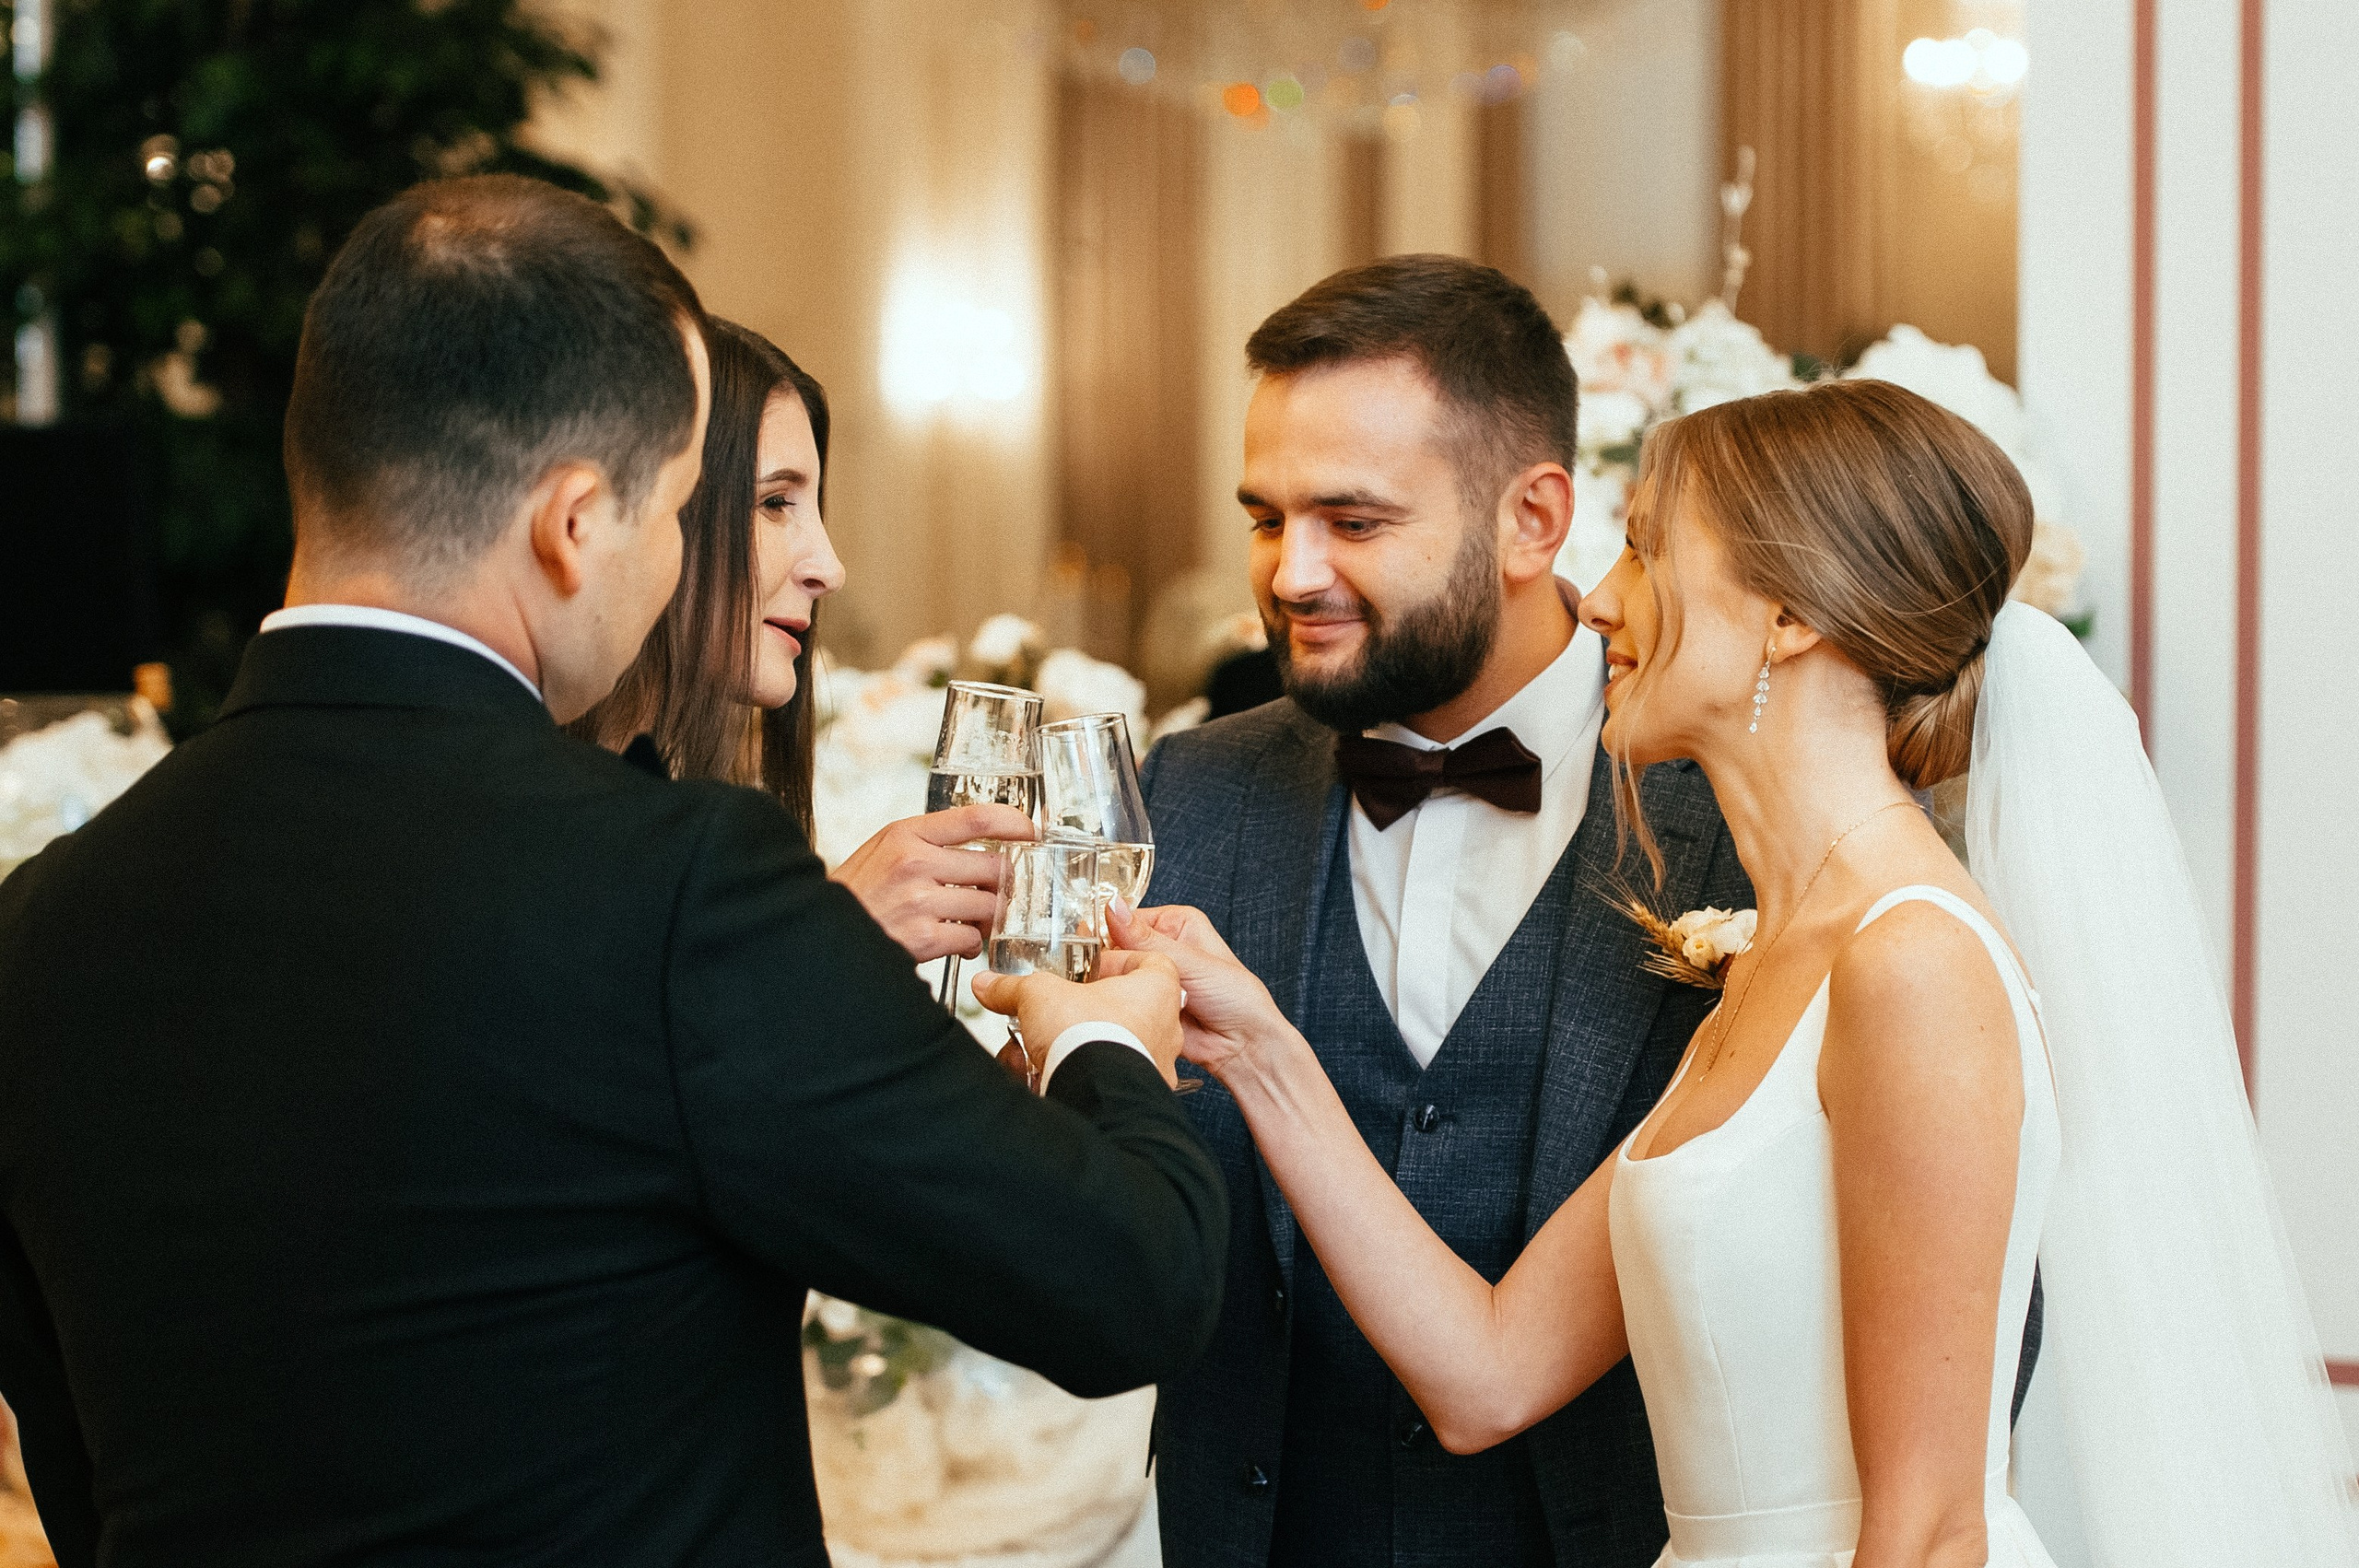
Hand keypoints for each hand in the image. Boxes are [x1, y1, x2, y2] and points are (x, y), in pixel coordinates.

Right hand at [831, 806, 1035, 961]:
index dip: (1013, 822)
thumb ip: (927, 842)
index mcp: (906, 834)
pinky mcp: (923, 937)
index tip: (1031, 831)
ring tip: (969, 923)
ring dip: (986, 919)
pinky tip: (954, 944)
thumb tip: (980, 848)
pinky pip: (972, 938)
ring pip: (988, 905)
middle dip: (1001, 886)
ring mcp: (920, 900)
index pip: (975, 818)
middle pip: (994, 867)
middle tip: (993, 896)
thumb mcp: (883, 849)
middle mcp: (915, 862)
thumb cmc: (856, 894)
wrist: (821, 935)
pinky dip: (970, 945)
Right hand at [971, 949, 1185, 1088]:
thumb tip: (989, 985)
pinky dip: (1079, 1076)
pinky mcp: (1139, 1096)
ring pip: (1115, 1047)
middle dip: (1085, 1011)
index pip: (1150, 962)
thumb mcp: (1039, 995)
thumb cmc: (1089, 1035)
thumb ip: (1012, 987)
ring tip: (1040, 1049)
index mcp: (1157, 991)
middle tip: (1059, 1011)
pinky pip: (1109, 1080)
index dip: (1118, 960)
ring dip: (1076, 1046)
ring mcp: (1157, 1066)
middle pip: (1127, 1008)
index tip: (1091, 967)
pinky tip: (1046, 1076)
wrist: (1094, 1094)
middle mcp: (1166, 1029)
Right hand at [1108, 901, 1292, 1084]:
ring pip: (1114, 976)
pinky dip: (1118, 1006)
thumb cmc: (1235, 997)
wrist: (1242, 1044)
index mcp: (1175, 924)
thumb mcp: (1192, 961)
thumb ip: (1147, 939)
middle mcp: (1161, 947)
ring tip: (1134, 995)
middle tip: (1125, 977)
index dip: (1110, 933)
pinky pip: (1117, 1000)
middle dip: (1115, 964)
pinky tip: (1129, 1010)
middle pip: (1116, 948)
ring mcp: (1150, 977)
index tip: (1098, 947)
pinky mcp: (1143, 1003)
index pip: (1127, 920)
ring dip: (1118, 986)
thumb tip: (1114, 908)